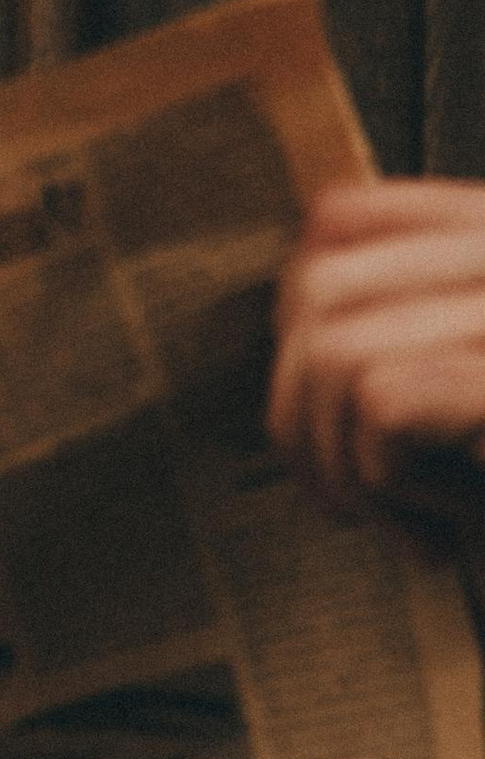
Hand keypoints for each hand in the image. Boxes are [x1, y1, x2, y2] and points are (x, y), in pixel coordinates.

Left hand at [270, 180, 484, 525]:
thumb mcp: (466, 389)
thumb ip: (415, 328)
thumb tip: (292, 318)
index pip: (343, 218)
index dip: (295, 316)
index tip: (324, 410)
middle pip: (321, 288)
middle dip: (294, 410)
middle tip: (344, 498)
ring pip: (335, 351)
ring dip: (335, 463)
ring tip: (396, 526)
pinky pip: (383, 406)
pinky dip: (384, 489)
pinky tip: (435, 540)